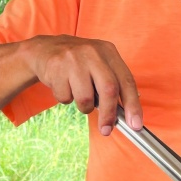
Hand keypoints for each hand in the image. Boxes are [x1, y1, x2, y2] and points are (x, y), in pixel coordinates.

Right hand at [23, 35, 142, 134]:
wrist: (44, 50)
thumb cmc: (78, 63)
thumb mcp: (98, 65)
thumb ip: (113, 84)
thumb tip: (127, 114)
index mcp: (108, 51)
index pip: (126, 81)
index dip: (133, 105)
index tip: (135, 124)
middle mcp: (93, 53)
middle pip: (109, 90)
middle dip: (109, 115)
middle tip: (106, 130)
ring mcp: (74, 59)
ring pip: (85, 98)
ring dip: (84, 106)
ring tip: (78, 95)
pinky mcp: (56, 67)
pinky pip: (65, 98)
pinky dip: (65, 99)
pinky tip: (63, 86)